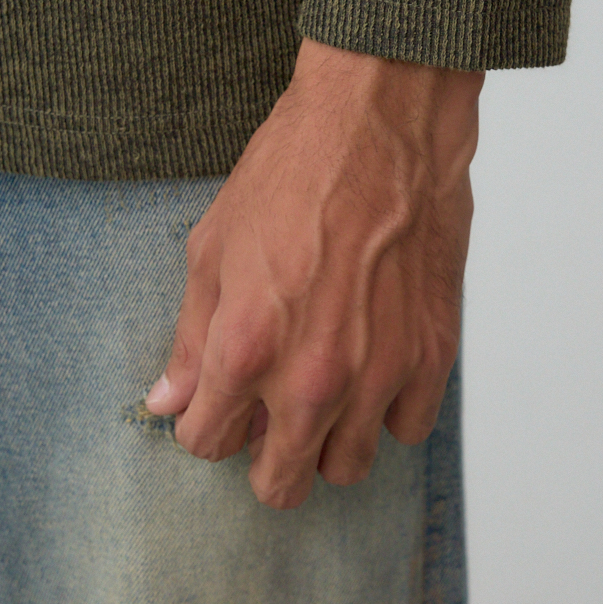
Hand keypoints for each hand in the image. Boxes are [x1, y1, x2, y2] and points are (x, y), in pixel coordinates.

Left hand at [144, 38, 483, 508]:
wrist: (382, 121)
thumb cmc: (295, 170)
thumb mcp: (214, 246)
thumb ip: (191, 337)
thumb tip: (170, 400)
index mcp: (247, 349)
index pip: (207, 444)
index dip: (205, 424)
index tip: (218, 402)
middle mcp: (315, 378)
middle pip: (279, 482)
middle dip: (262, 454)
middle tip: (269, 410)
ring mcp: (380, 372)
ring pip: (346, 469)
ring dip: (327, 439)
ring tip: (325, 386)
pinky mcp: (433, 353)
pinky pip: (407, 428)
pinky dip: (387, 409)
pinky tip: (374, 363)